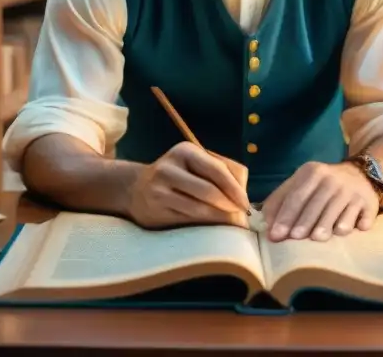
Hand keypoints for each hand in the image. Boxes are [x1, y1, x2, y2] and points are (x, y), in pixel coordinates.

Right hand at [128, 142, 250, 229]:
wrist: (136, 189)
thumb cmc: (179, 175)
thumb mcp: (197, 163)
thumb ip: (224, 171)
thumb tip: (244, 195)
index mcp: (185, 151)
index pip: (217, 170)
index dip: (235, 189)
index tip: (247, 205)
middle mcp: (169, 169)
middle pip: (209, 192)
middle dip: (230, 207)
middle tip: (242, 219)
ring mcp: (159, 191)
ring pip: (199, 210)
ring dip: (220, 221)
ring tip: (232, 226)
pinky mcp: (155, 213)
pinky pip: (187, 222)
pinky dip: (205, 228)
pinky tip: (212, 230)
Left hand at [262, 161, 378, 241]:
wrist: (361, 174)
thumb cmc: (323, 185)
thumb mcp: (301, 183)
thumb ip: (281, 200)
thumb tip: (266, 224)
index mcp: (312, 172)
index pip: (296, 195)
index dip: (285, 215)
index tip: (275, 235)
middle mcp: (333, 179)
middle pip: (316, 203)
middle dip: (304, 221)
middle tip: (294, 238)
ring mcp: (352, 190)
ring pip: (337, 209)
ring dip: (327, 224)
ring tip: (317, 238)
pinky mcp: (368, 202)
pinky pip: (360, 214)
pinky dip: (355, 223)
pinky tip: (351, 231)